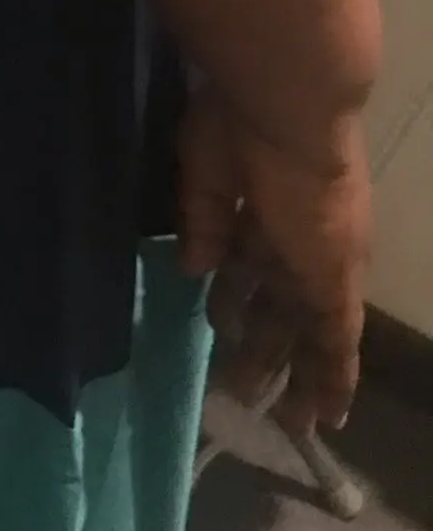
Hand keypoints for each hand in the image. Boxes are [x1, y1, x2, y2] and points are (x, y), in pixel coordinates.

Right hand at [179, 89, 371, 431]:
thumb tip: (194, 268)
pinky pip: (335, 344)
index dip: (238, 298)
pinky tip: (326, 415)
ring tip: (281, 419)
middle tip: (243, 389)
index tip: (223, 326)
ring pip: (306, 332)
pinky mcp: (332, 285)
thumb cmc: (235, 126)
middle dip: (264, 348)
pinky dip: (332, 379)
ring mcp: (317, 264)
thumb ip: (202, 221)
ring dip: (292, 374)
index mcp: (262, 209)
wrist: (286, 111)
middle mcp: (296, 242)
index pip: (252, 266)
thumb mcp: (204, 173)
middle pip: (280, 307)